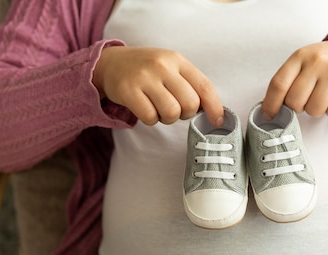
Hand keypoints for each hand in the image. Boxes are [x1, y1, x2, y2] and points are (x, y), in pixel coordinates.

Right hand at [93, 46, 223, 126]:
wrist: (110, 63)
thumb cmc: (147, 71)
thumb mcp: (170, 67)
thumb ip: (189, 84)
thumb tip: (211, 111)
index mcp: (177, 60)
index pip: (204, 86)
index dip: (214, 107)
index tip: (217, 121)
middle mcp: (162, 65)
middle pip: (190, 104)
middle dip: (185, 114)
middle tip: (174, 109)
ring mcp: (144, 77)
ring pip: (172, 113)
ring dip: (167, 118)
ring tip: (159, 109)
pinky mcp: (128, 90)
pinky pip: (150, 117)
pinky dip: (150, 120)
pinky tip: (145, 109)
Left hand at [261, 41, 327, 118]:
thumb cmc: (319, 64)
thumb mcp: (301, 64)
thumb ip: (286, 82)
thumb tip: (269, 111)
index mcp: (299, 56)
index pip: (279, 84)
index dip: (271, 104)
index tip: (269, 115)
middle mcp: (317, 62)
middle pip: (295, 101)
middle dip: (296, 107)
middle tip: (304, 100)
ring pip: (314, 110)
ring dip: (315, 110)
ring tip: (320, 97)